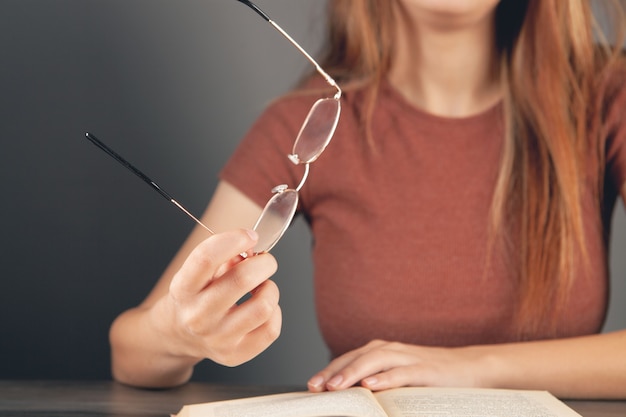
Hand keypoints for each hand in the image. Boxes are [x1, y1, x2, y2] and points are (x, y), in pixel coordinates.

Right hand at [150, 229, 280, 366]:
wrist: (180, 334)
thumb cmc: (197, 295)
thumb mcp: (198, 271)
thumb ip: (224, 255)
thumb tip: (253, 248)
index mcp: (183, 288)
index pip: (206, 258)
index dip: (233, 240)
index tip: (249, 236)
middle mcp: (197, 316)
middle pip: (242, 280)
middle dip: (263, 263)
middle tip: (265, 261)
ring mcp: (217, 338)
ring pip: (263, 307)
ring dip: (270, 289)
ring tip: (262, 287)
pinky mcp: (234, 355)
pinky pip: (271, 330)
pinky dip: (274, 312)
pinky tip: (262, 307)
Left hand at [307, 339, 488, 391]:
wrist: (470, 368)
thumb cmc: (430, 377)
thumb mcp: (398, 378)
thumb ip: (376, 382)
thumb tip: (350, 397)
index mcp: (382, 351)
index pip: (349, 359)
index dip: (329, 371)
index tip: (311, 387)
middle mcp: (392, 350)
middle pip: (357, 357)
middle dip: (334, 372)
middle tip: (315, 388)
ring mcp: (409, 358)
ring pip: (375, 361)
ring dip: (353, 373)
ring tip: (335, 388)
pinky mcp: (427, 370)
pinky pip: (403, 373)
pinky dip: (386, 378)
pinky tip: (371, 386)